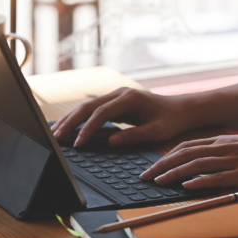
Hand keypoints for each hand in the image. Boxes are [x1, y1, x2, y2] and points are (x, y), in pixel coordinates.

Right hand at [51, 88, 197, 147]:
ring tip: (56, 134)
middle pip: (89, 106)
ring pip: (88, 106)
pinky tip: (69, 127)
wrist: (180, 109)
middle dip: (71, 121)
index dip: (88, 128)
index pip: (102, 113)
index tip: (78, 144)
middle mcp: (120, 94)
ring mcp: (116, 96)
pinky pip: (93, 110)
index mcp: (130, 99)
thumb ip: (135, 136)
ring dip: (71, 119)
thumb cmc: (171, 120)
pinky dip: (80, 118)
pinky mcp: (115, 102)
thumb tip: (110, 142)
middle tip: (56, 138)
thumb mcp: (157, 131)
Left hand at [140, 132, 237, 188]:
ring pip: (197, 165)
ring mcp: (231, 160)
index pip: (186, 146)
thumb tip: (199, 160)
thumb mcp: (237, 144)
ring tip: (158, 181)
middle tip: (145, 176)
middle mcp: (222, 148)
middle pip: (185, 154)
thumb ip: (218, 150)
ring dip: (175, 173)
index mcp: (220, 140)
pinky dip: (200, 181)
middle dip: (162, 165)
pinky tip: (187, 186)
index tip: (153, 165)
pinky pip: (217, 177)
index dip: (166, 156)